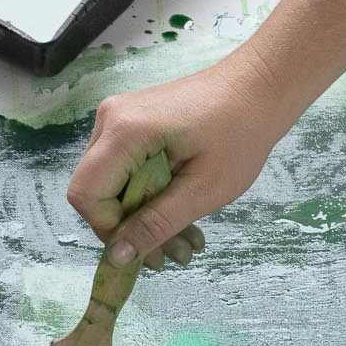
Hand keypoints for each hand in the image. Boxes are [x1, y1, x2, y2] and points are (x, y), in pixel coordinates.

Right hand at [66, 55, 287, 270]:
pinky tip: (183, 215)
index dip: (110, 228)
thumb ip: (157, 224)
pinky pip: (126, 170)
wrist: (259, 87)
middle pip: (97, 191)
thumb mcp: (203, 189)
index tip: (149, 245)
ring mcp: (119, 118)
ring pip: (113, 185)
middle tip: (176, 254)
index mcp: (124, 131)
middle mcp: (110, 119)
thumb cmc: (241, 132)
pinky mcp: (132, 123)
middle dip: (132, 228)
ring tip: (187, 241)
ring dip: (145, 217)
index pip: (86, 194)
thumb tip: (116, 259)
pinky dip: (150, 196)